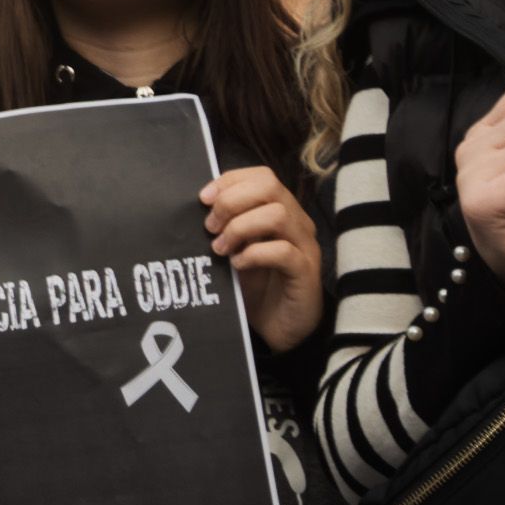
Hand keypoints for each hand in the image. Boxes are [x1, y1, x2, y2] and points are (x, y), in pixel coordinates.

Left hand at [202, 165, 321, 351]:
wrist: (280, 329)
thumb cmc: (257, 286)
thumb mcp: (236, 250)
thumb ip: (225, 227)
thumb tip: (199, 208)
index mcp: (281, 210)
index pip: (261, 176)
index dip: (229, 181)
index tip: (203, 199)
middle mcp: (297, 222)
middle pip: (269, 187)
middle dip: (232, 201)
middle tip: (211, 226)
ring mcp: (305, 246)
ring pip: (277, 215)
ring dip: (240, 228)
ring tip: (221, 248)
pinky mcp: (306, 273)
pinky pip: (283, 251)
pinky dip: (254, 254)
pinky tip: (238, 265)